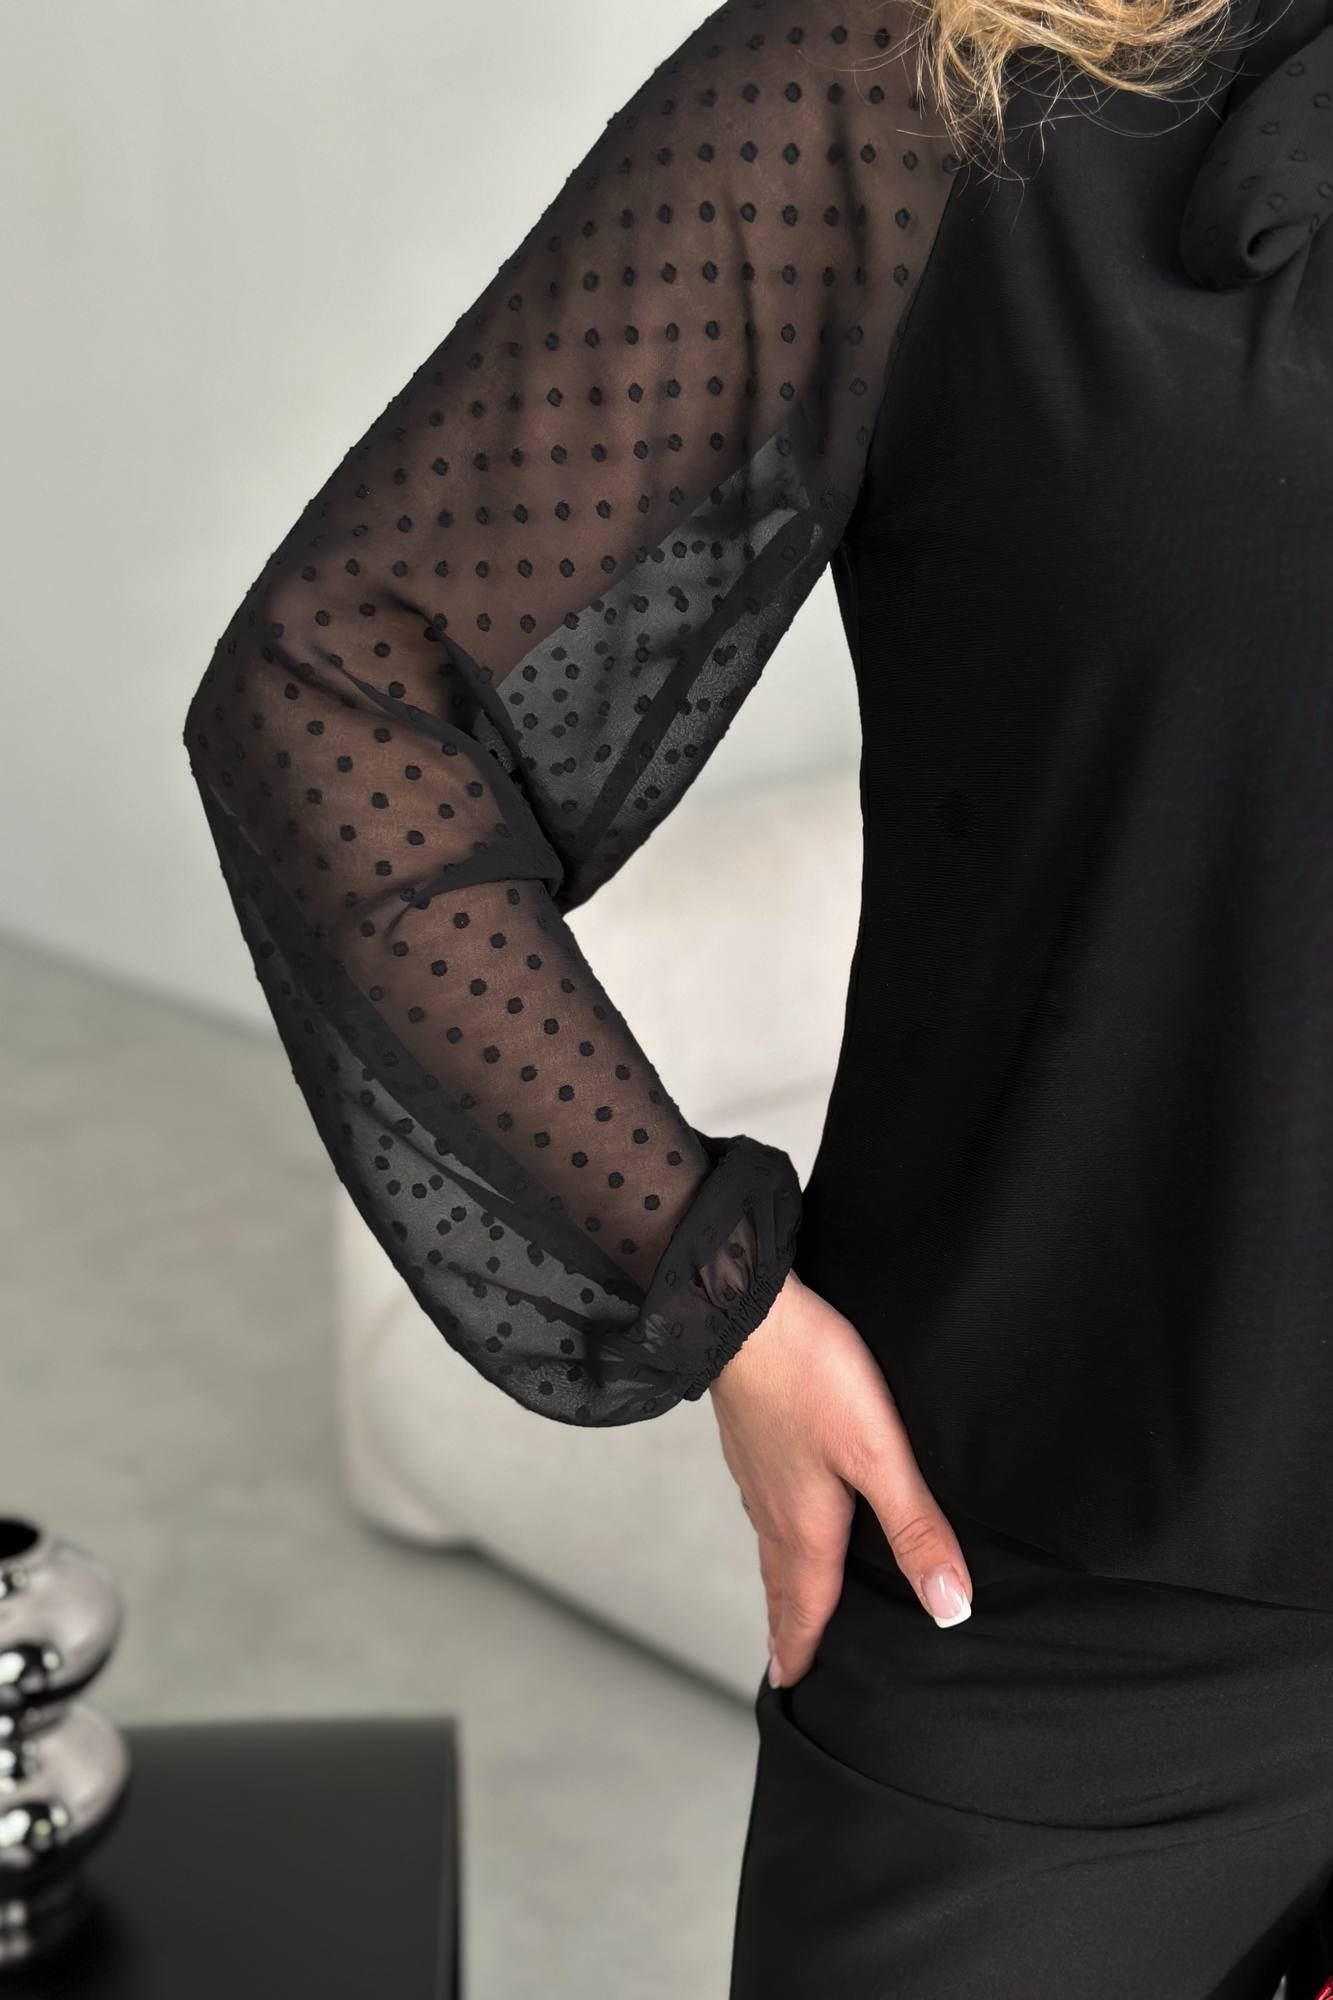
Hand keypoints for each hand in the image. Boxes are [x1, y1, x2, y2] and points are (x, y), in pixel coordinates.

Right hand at [707, 1268, 972, 1689]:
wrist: (742, 1310)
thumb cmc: (812, 1375)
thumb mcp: (877, 1453)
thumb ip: (914, 1526)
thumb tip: (948, 1609)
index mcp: (806, 1523)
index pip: (807, 1603)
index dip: (805, 1646)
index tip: (793, 1686)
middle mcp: (773, 1506)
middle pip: (781, 1581)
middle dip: (785, 1624)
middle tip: (782, 1666)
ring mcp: (755, 1470)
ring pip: (768, 1542)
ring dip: (776, 1581)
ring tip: (782, 1602)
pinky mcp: (750, 1435)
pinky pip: (760, 1503)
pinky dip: (769, 1532)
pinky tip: (775, 1512)